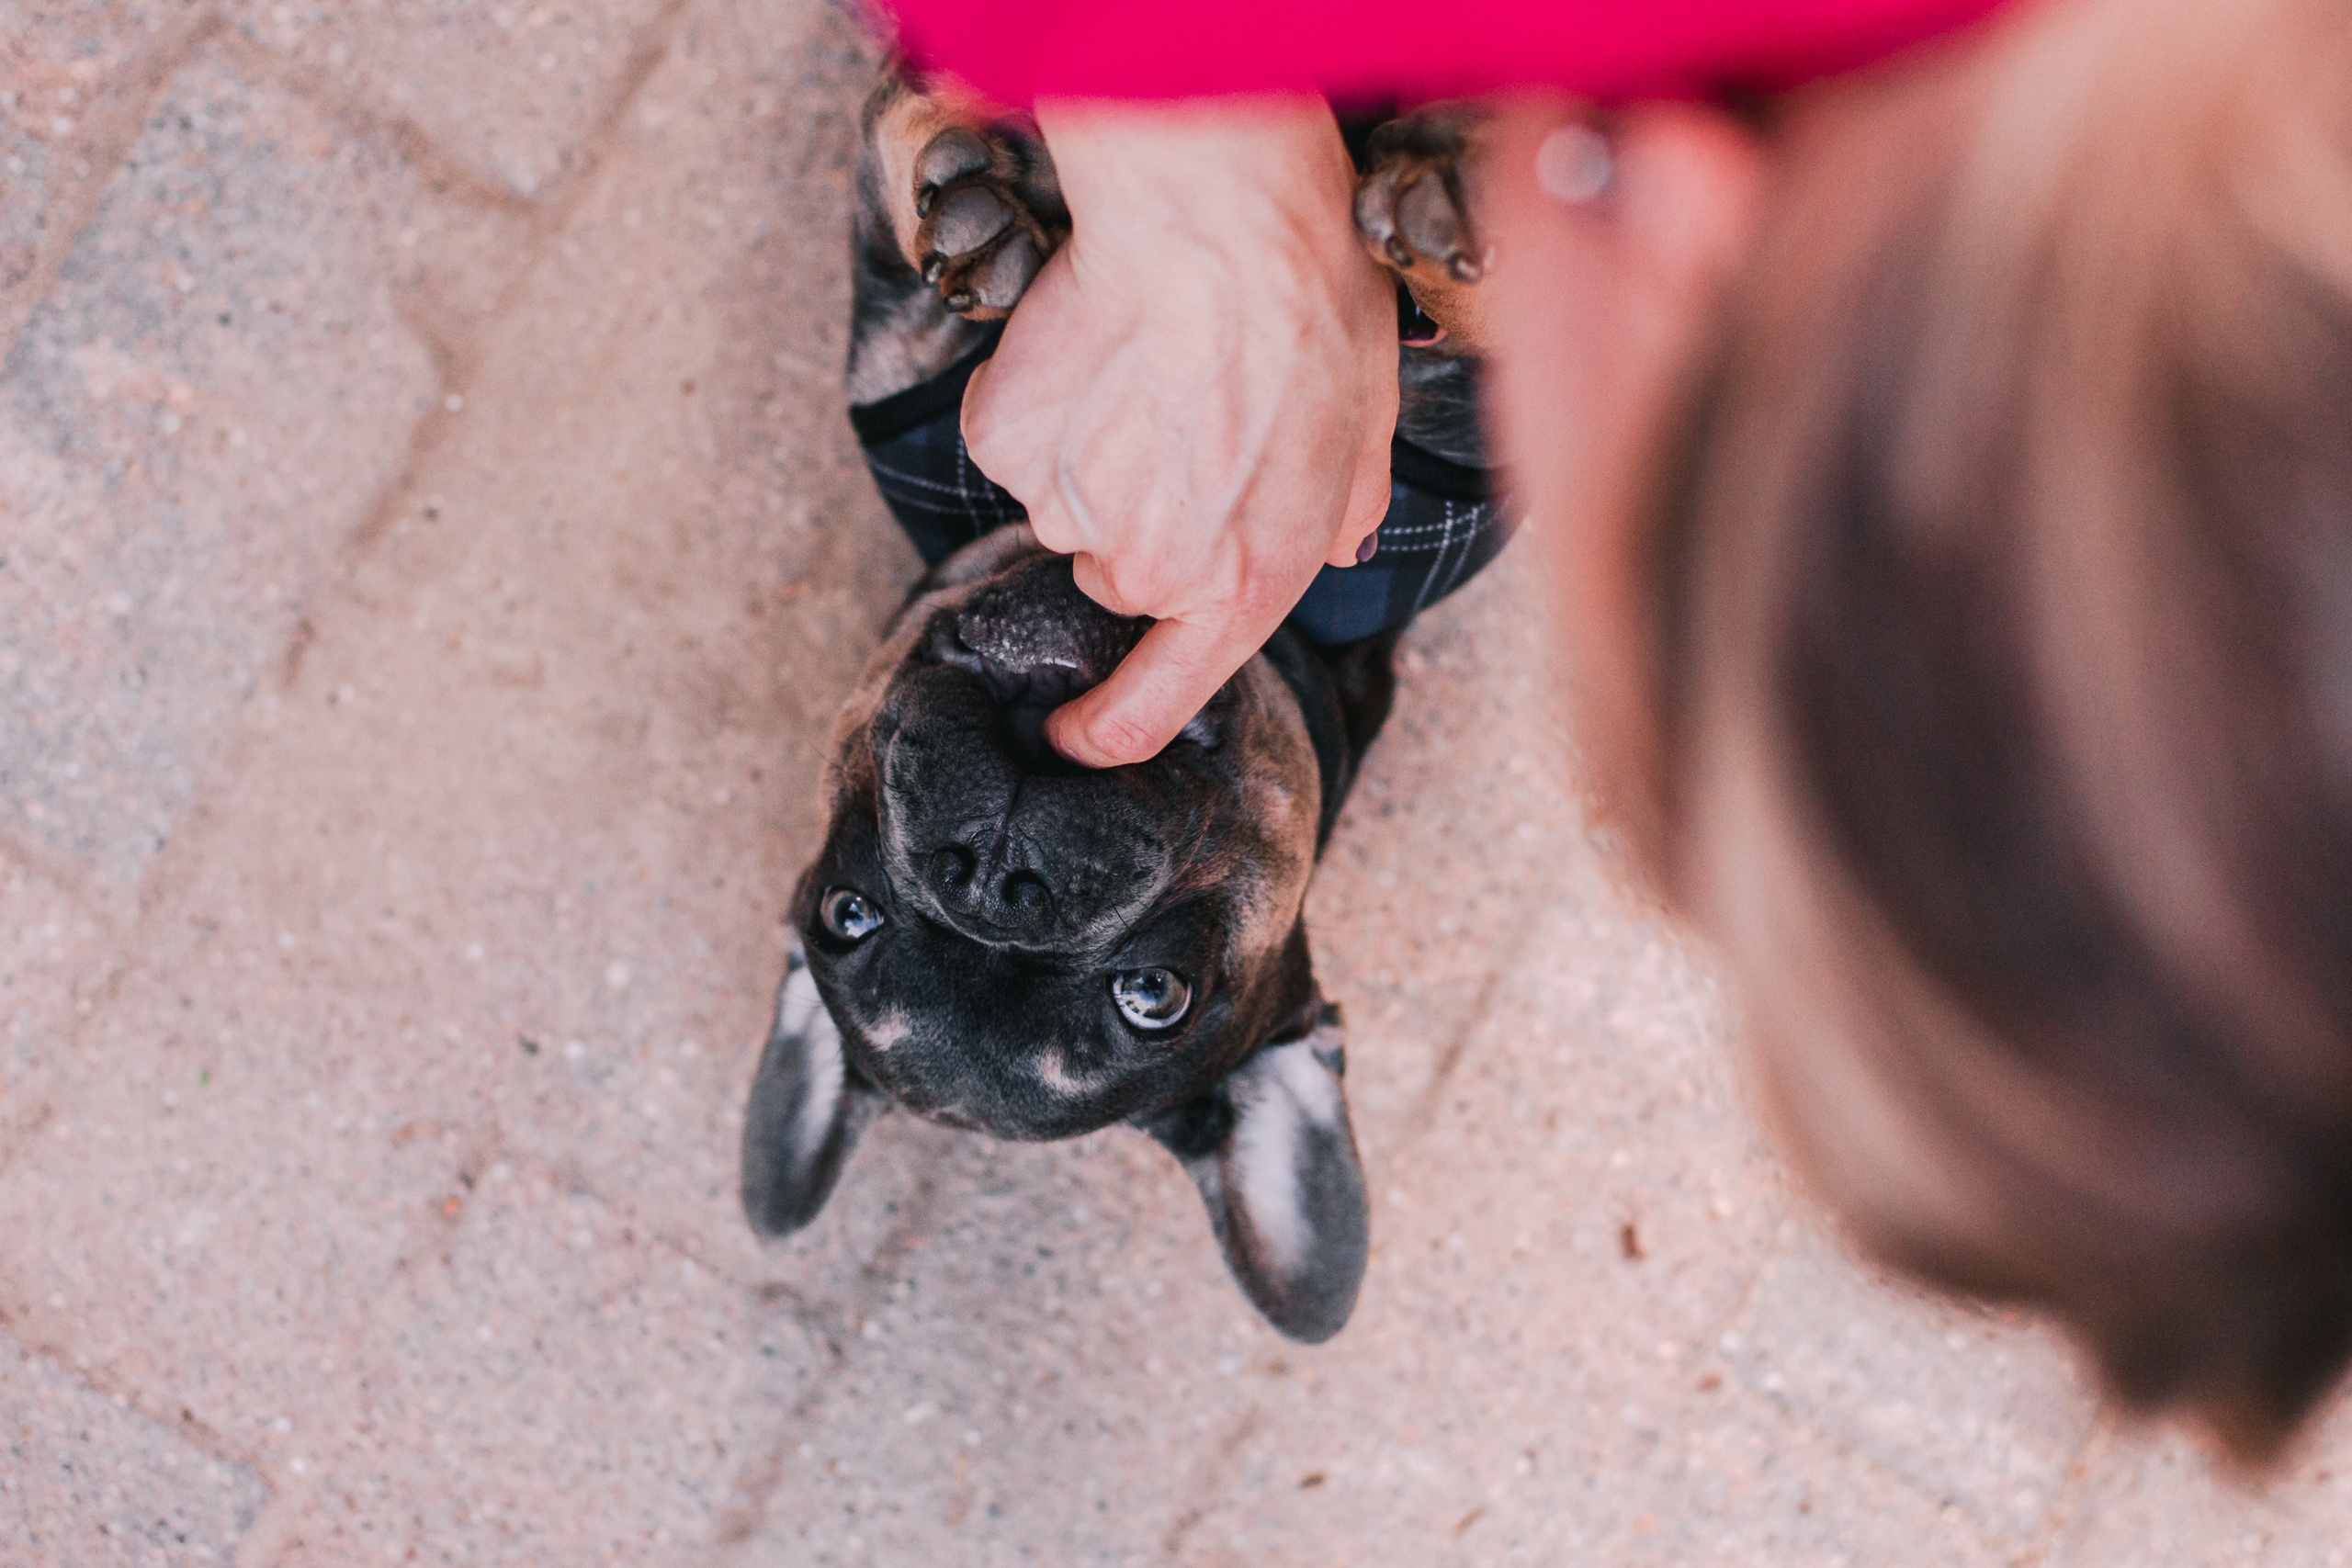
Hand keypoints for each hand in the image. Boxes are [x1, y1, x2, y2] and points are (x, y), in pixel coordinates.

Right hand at [960, 96, 1398, 767]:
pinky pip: (1017, 442)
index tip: (1078, 735)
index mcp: (1245, 582)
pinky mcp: (1005, 441)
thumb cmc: (1310, 314)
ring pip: (1068, 503)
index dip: (1109, 730)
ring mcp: (1067, 505)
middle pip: (1120, 574)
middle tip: (1186, 424)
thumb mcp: (1367, 427)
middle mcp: (1150, 567)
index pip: (1155, 706)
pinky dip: (1044, 405)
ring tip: (1147, 371)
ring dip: (1095, 456)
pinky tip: (1096, 347)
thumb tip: (1337, 539)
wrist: (1219, 220)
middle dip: (1145, 519)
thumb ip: (1343, 509)